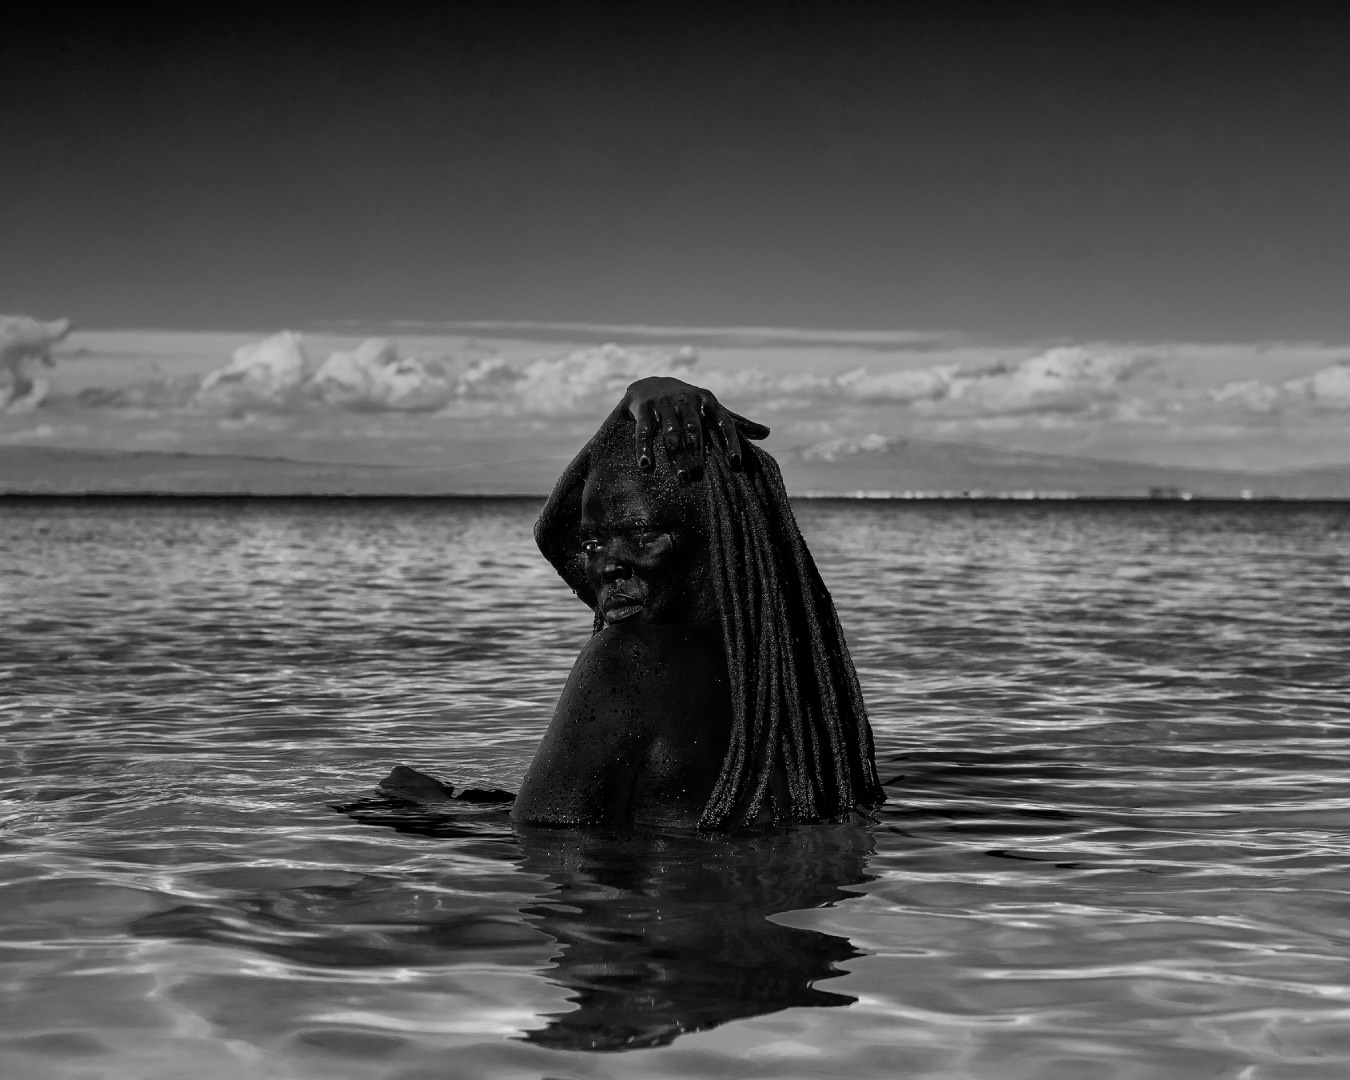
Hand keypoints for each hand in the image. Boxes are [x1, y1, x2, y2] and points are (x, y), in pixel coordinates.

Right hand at [621, 377, 769, 481]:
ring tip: (682, 479)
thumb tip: (767, 433)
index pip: (723, 422)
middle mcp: (687, 400)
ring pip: (671, 433)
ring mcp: (664, 403)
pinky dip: (643, 449)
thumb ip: (736, 423)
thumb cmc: (689, 404)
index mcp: (708, 401)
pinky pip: (644, 431)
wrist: (651, 384)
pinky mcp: (644, 408)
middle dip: (698, 454)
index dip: (730, 442)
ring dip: (676, 457)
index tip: (735, 464)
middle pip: (695, 430)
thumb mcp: (712, 410)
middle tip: (701, 478)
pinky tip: (645, 466)